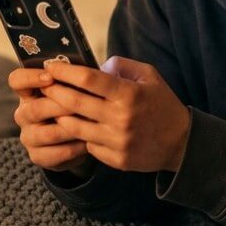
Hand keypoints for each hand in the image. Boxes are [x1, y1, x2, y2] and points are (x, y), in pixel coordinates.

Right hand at [7, 67, 90, 175]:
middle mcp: (23, 114)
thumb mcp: (75, 90)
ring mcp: (28, 137)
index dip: (30, 77)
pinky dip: (74, 147)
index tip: (50, 77)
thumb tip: (100, 66)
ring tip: (89, 124)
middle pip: (35, 108)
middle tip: (81, 103)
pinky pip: (56, 153)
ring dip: (70, 129)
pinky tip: (88, 142)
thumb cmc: (77, 107)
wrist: (76, 140)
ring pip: (47, 133)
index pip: (17, 80)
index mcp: (28, 93)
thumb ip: (78, 79)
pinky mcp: (38, 156)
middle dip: (60, 105)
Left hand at [40, 57, 191, 172]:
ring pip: (75, 127)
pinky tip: (78, 126)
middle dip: (53, 92)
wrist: (182, 143)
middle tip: (44, 85)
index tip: (50, 66)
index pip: (88, 79)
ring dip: (60, 115)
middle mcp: (121, 118)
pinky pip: (88, 145)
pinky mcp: (116, 159)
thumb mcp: (149, 76)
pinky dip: (81, 135)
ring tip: (54, 106)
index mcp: (129, 94)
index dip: (65, 71)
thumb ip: (121, 66)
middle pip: (74, 103)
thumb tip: (94, 66)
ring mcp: (117, 141)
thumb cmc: (162, 104)